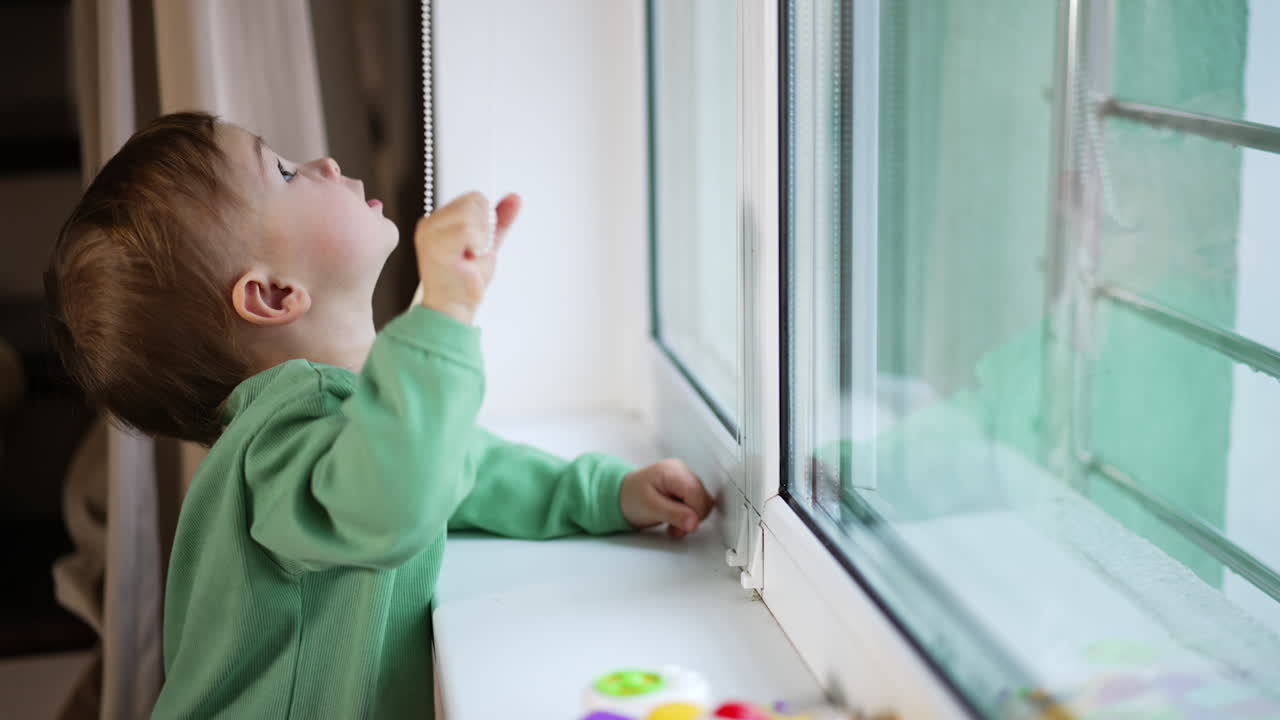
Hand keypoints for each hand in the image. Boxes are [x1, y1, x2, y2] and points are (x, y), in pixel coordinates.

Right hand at [414, 192, 520, 324]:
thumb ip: (499, 220)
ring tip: (470, 255)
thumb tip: (514, 199)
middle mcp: (430, 224)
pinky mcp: (436, 247)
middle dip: (485, 228)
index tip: (479, 242)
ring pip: (471, 214)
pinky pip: (468, 229)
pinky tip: (469, 257)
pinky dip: (477, 244)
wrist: (455, 308)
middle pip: (473, 202)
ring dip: (482, 238)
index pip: (472, 198)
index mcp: (438, 220)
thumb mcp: (487, 243)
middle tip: (475, 251)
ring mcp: (430, 234)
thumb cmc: (464, 281)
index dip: (486, 219)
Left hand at [620, 459, 713, 538]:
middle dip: (692, 517)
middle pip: (702, 497)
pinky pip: (699, 504)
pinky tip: (677, 519)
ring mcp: (686, 478)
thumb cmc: (632, 498)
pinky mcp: (687, 487)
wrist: (623, 496)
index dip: (694, 512)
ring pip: (703, 502)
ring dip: (691, 519)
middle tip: (674, 528)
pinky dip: (690, 516)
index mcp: (672, 471)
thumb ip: (674, 514)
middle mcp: (682, 471)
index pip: (695, 492)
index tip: (684, 527)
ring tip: (673, 525)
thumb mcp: (651, 508)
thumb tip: (694, 522)